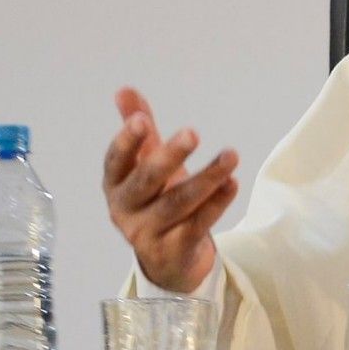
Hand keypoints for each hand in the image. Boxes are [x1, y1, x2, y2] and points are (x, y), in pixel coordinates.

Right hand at [103, 87, 239, 293]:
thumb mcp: (144, 165)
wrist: (167, 259)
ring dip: (206, 178)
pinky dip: (216, 204)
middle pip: (146, 182)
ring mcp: (148, 233)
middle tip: (193, 132)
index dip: (126, 141)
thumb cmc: (155, 200)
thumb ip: (140, 132)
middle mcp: (126, 210)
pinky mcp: (174, 250)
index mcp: (116, 185)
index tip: (141, 119)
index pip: (116, 161)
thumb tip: (124, 89)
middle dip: (169, 157)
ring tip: (231, 155)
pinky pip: (197, 225)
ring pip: (177, 203)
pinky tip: (232, 183)